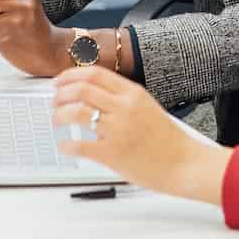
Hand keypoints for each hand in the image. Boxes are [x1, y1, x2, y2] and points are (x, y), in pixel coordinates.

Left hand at [53, 67, 231, 204]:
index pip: (94, 74)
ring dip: (60, 114)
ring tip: (56, 119)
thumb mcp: (148, 107)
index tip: (60, 81)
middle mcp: (124, 107)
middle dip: (61, 93)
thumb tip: (96, 95)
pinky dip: (67, 144)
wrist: (184, 163)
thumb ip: (124, 99)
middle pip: (82, 89)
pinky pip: (80, 145)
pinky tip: (65, 145)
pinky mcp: (112, 154)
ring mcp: (117, 130)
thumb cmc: (168, 139)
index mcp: (133, 93)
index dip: (71, 76)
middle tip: (54, 100)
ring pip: (77, 112)